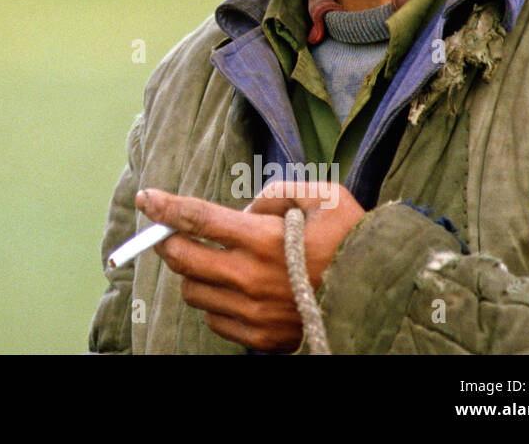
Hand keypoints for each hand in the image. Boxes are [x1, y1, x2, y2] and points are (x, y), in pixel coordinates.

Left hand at [137, 181, 364, 351]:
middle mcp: (251, 277)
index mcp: (263, 239)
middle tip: (169, 231)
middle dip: (167, 240)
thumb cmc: (353, 241)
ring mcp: (251, 311)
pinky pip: (213, 319)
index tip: (145, 198)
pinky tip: (232, 290)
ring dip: (192, 273)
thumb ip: (276, 192)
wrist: (383, 298)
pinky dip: (212, 302)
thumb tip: (246, 210)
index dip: (165, 207)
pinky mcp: (257, 337)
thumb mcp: (323, 196)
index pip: (197, 219)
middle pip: (182, 258)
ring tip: (213, 262)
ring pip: (192, 290)